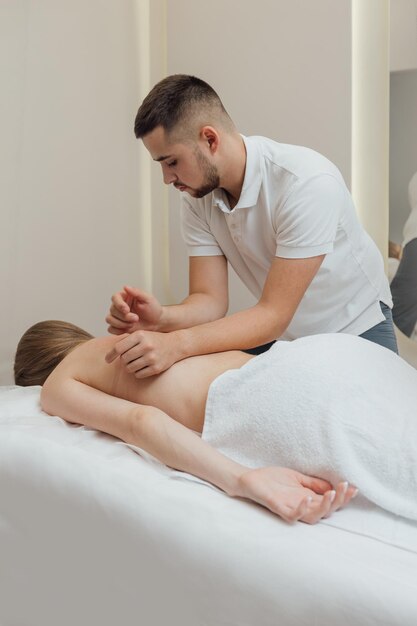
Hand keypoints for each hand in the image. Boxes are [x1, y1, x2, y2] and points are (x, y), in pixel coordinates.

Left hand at [105, 329, 181, 377]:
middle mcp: (146, 346)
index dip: (111, 355)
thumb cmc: (154, 340)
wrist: (175, 344)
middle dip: (124, 361)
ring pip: (130, 368)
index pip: (119, 348)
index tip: (107, 360)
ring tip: (136, 362)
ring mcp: (152, 357)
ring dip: (130, 368)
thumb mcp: (141, 335)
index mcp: (140, 335)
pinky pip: (138, 374)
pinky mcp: (156, 368)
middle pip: (123, 359)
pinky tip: (143, 367)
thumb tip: (108, 356)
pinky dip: (138, 372)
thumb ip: (126, 342)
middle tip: (129, 359)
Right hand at [106, 285, 162, 334]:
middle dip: (124, 316)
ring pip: (109, 319)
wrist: (157, 322)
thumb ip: (137, 292)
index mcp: (125, 297)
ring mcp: (118, 317)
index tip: (127, 310)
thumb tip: (125, 287)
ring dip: (121, 323)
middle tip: (136, 318)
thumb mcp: (148, 298)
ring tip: (133, 324)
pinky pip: (111, 329)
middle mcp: (119, 306)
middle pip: (112, 310)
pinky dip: (117, 330)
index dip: (119, 304)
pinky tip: (127, 329)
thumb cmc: (153, 309)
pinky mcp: (119, 326)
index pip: (115, 298)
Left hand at [235, 467, 356, 523]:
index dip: (344, 496)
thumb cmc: (273, 480)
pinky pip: (293, 516)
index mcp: (309, 500)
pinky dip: (301, 510)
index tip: (354, 487)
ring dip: (325, 506)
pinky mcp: (280, 510)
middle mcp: (303, 507)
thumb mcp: (298, 478)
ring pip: (314, 516)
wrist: (250, 480)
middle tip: (345, 488)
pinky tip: (307, 498)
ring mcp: (292, 510)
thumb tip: (333, 484)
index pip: (331, 502)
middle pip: (327, 511)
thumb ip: (314, 483)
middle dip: (339, 501)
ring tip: (332, 493)